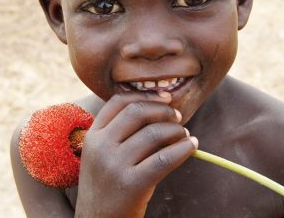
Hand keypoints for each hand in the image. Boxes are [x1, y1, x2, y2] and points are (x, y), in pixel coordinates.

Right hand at [75, 91, 196, 216]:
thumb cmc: (107, 188)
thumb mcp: (100, 157)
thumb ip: (118, 134)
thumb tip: (160, 110)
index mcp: (92, 137)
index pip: (118, 102)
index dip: (146, 95)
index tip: (166, 98)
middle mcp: (101, 148)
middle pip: (138, 112)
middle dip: (164, 111)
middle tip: (178, 117)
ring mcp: (115, 166)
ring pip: (155, 133)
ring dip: (177, 131)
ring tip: (185, 136)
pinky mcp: (133, 184)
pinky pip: (165, 158)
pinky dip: (184, 149)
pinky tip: (191, 147)